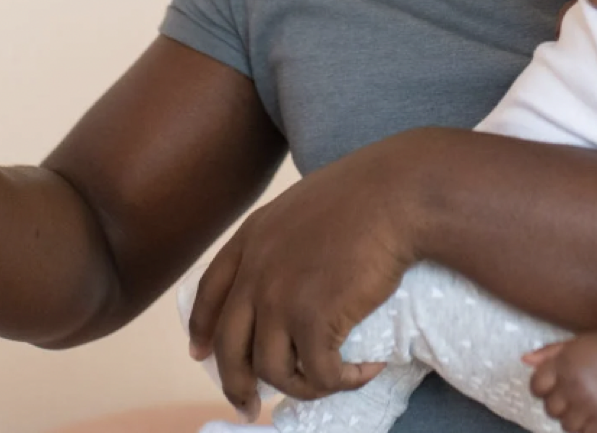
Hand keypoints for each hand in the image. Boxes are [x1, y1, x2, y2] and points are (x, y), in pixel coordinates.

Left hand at [186, 132, 437, 416]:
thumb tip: (293, 270)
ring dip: (299, 386)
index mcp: (251, 239)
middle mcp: (256, 272)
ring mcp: (280, 298)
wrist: (395, 195)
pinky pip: (319, 373)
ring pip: (271, 370)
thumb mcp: (303, 206)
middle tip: (250, 405)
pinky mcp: (313, 320)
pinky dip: (342, 381)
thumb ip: (284, 237)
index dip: (203, 329)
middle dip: (235, 384)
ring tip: (328, 382)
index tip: (201, 354)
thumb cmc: (365, 192)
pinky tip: (366, 370)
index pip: (209, 293)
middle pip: (229, 346)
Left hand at [524, 331, 596, 432]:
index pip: (536, 387)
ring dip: (570, 418)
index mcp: (561, 367)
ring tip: (581, 408)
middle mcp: (571, 387)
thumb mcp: (572, 343)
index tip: (551, 386)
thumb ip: (548, 353)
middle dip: (557, 403)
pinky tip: (591, 418)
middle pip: (550, 409)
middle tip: (570, 396)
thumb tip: (524, 361)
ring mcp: (588, 405)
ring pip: (566, 425)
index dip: (541, 388)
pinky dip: (585, 429)